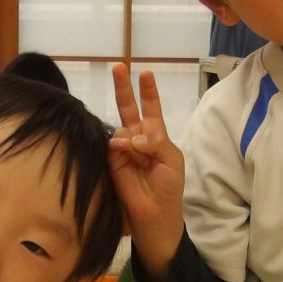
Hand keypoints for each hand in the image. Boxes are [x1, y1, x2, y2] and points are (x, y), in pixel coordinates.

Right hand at [107, 63, 185, 279]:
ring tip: (139, 153)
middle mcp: (138, 139)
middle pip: (129, 108)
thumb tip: (132, 136)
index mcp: (156, 137)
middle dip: (124, 88)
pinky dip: (120, 145)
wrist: (155, 215)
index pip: (151, 109)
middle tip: (118, 66)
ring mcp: (123, 150)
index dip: (148, 92)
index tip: (145, 72)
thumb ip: (156, 142)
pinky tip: (126, 151)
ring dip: (130, 134)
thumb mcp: (172, 160)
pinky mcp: (111, 161)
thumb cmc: (169, 188)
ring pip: (120, 127)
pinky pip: (111, 144)